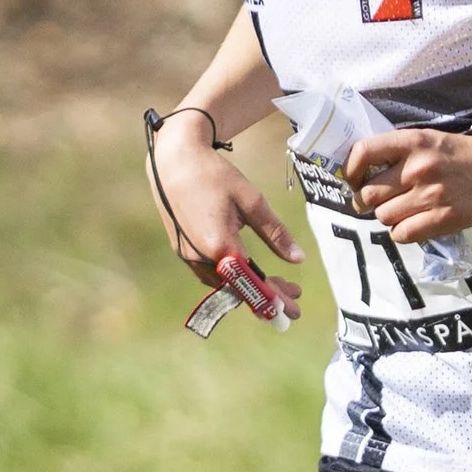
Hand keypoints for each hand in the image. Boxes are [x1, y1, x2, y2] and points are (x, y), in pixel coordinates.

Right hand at [149, 113, 303, 313]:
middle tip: (293, 298)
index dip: (276, 300)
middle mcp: (201, 258)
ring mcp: (188, 256)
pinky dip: (231, 277)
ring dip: (248, 286)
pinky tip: (245, 269)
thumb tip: (298, 259)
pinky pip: (209, 273)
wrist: (174, 160)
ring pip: (223, 284)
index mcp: (221, 247)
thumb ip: (275, 233)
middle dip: (267, 296)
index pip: (253, 285)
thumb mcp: (252, 201)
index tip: (294, 310)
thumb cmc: (214, 176)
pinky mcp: (182, 250)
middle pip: (239, 289)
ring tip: (274, 283)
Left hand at [348, 126, 471, 243]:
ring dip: (387, 217)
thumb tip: (367, 172)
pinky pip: (402, 234)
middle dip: (367, 201)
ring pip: (383, 216)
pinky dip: (402, 232)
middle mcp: (417, 168)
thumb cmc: (465, 154)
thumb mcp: (430, 140)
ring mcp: (429, 196)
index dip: (351, 170)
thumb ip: (400, 152)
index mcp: (413, 142)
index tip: (354, 178)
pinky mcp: (441, 219)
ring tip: (402, 210)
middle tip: (375, 201)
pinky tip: (413, 223)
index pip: (364, 153)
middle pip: (369, 193)